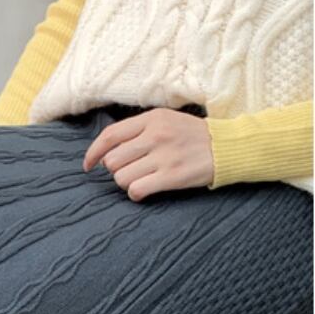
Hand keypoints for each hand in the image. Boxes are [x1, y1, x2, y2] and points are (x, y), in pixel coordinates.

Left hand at [83, 107, 214, 200]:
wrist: (226, 146)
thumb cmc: (191, 136)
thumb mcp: (165, 120)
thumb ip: (137, 130)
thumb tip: (105, 151)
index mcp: (152, 119)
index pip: (110, 136)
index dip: (93, 153)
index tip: (88, 165)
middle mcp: (156, 135)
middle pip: (112, 160)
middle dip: (115, 170)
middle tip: (130, 170)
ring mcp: (164, 156)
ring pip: (121, 177)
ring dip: (126, 183)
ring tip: (141, 179)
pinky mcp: (172, 176)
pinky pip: (137, 190)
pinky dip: (135, 194)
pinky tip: (144, 191)